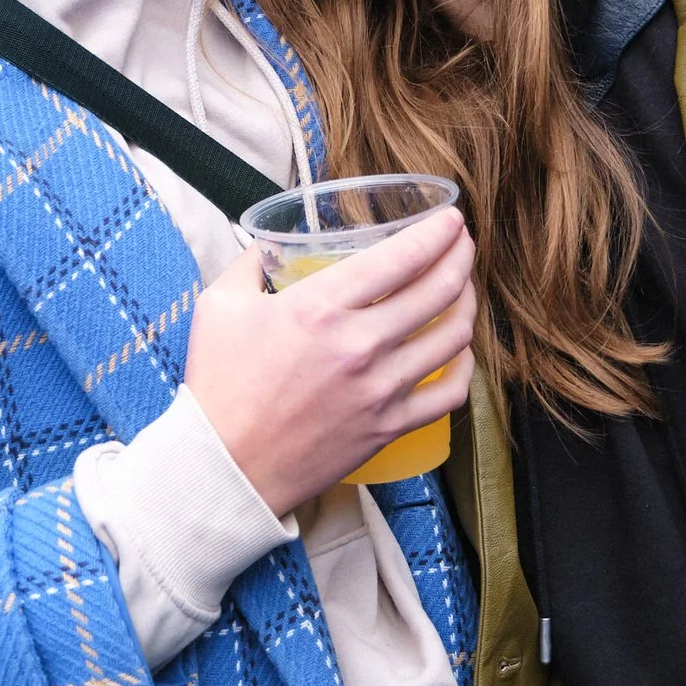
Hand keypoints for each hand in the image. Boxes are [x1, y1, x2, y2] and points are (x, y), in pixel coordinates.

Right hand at [186, 207, 476, 515]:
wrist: (225, 465)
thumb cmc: (219, 385)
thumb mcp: (221, 304)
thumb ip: (250, 262)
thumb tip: (270, 242)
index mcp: (321, 306)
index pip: (402, 256)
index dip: (437, 232)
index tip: (450, 219)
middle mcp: (359, 344)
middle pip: (438, 289)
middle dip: (461, 256)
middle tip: (462, 244)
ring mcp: (379, 389)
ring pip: (452, 337)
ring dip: (467, 304)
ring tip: (463, 289)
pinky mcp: (388, 427)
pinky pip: (449, 394)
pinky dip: (465, 367)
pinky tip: (459, 351)